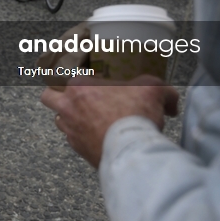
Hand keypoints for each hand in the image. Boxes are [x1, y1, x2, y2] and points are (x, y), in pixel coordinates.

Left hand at [40, 76, 179, 167]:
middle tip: (72, 95)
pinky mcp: (77, 148)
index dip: (70, 70)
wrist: (130, 149)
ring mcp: (70, 128)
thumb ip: (161, 89)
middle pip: (48, 95)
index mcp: (80, 85)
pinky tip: (95, 134)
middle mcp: (69, 106)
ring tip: (85, 116)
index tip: (81, 72)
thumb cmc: (135, 114)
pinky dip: (80, 136)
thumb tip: (171, 102)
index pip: (63, 71)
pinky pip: (71, 139)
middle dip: (55, 94)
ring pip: (57, 118)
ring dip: (67, 116)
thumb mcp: (153, 89)